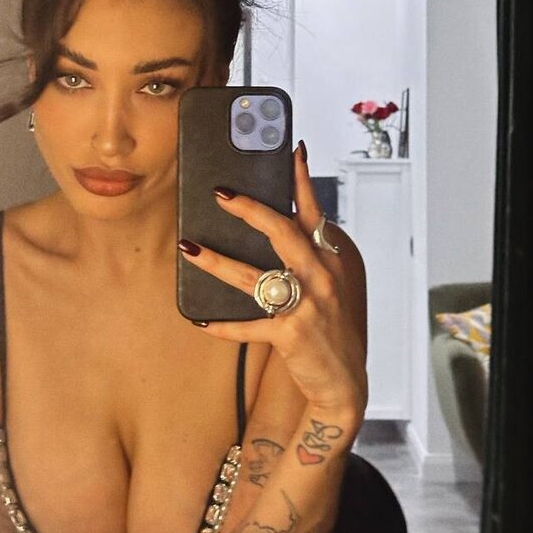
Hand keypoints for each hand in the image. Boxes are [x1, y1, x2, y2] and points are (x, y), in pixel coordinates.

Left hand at [178, 143, 367, 415]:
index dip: (302, 180)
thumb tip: (276, 222)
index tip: (291, 149)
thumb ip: (309, 254)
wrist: (344, 383)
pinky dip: (222, 325)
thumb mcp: (330, 285)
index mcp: (332, 259)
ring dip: (217, 261)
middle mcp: (323, 277)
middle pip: (283, 233)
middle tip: (220, 193)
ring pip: (255, 276)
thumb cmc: (330, 327)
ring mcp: (309, 306)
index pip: (314, 211)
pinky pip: (249, 325)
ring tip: (188, 248)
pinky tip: (199, 318)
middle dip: (250, 210)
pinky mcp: (292, 336)